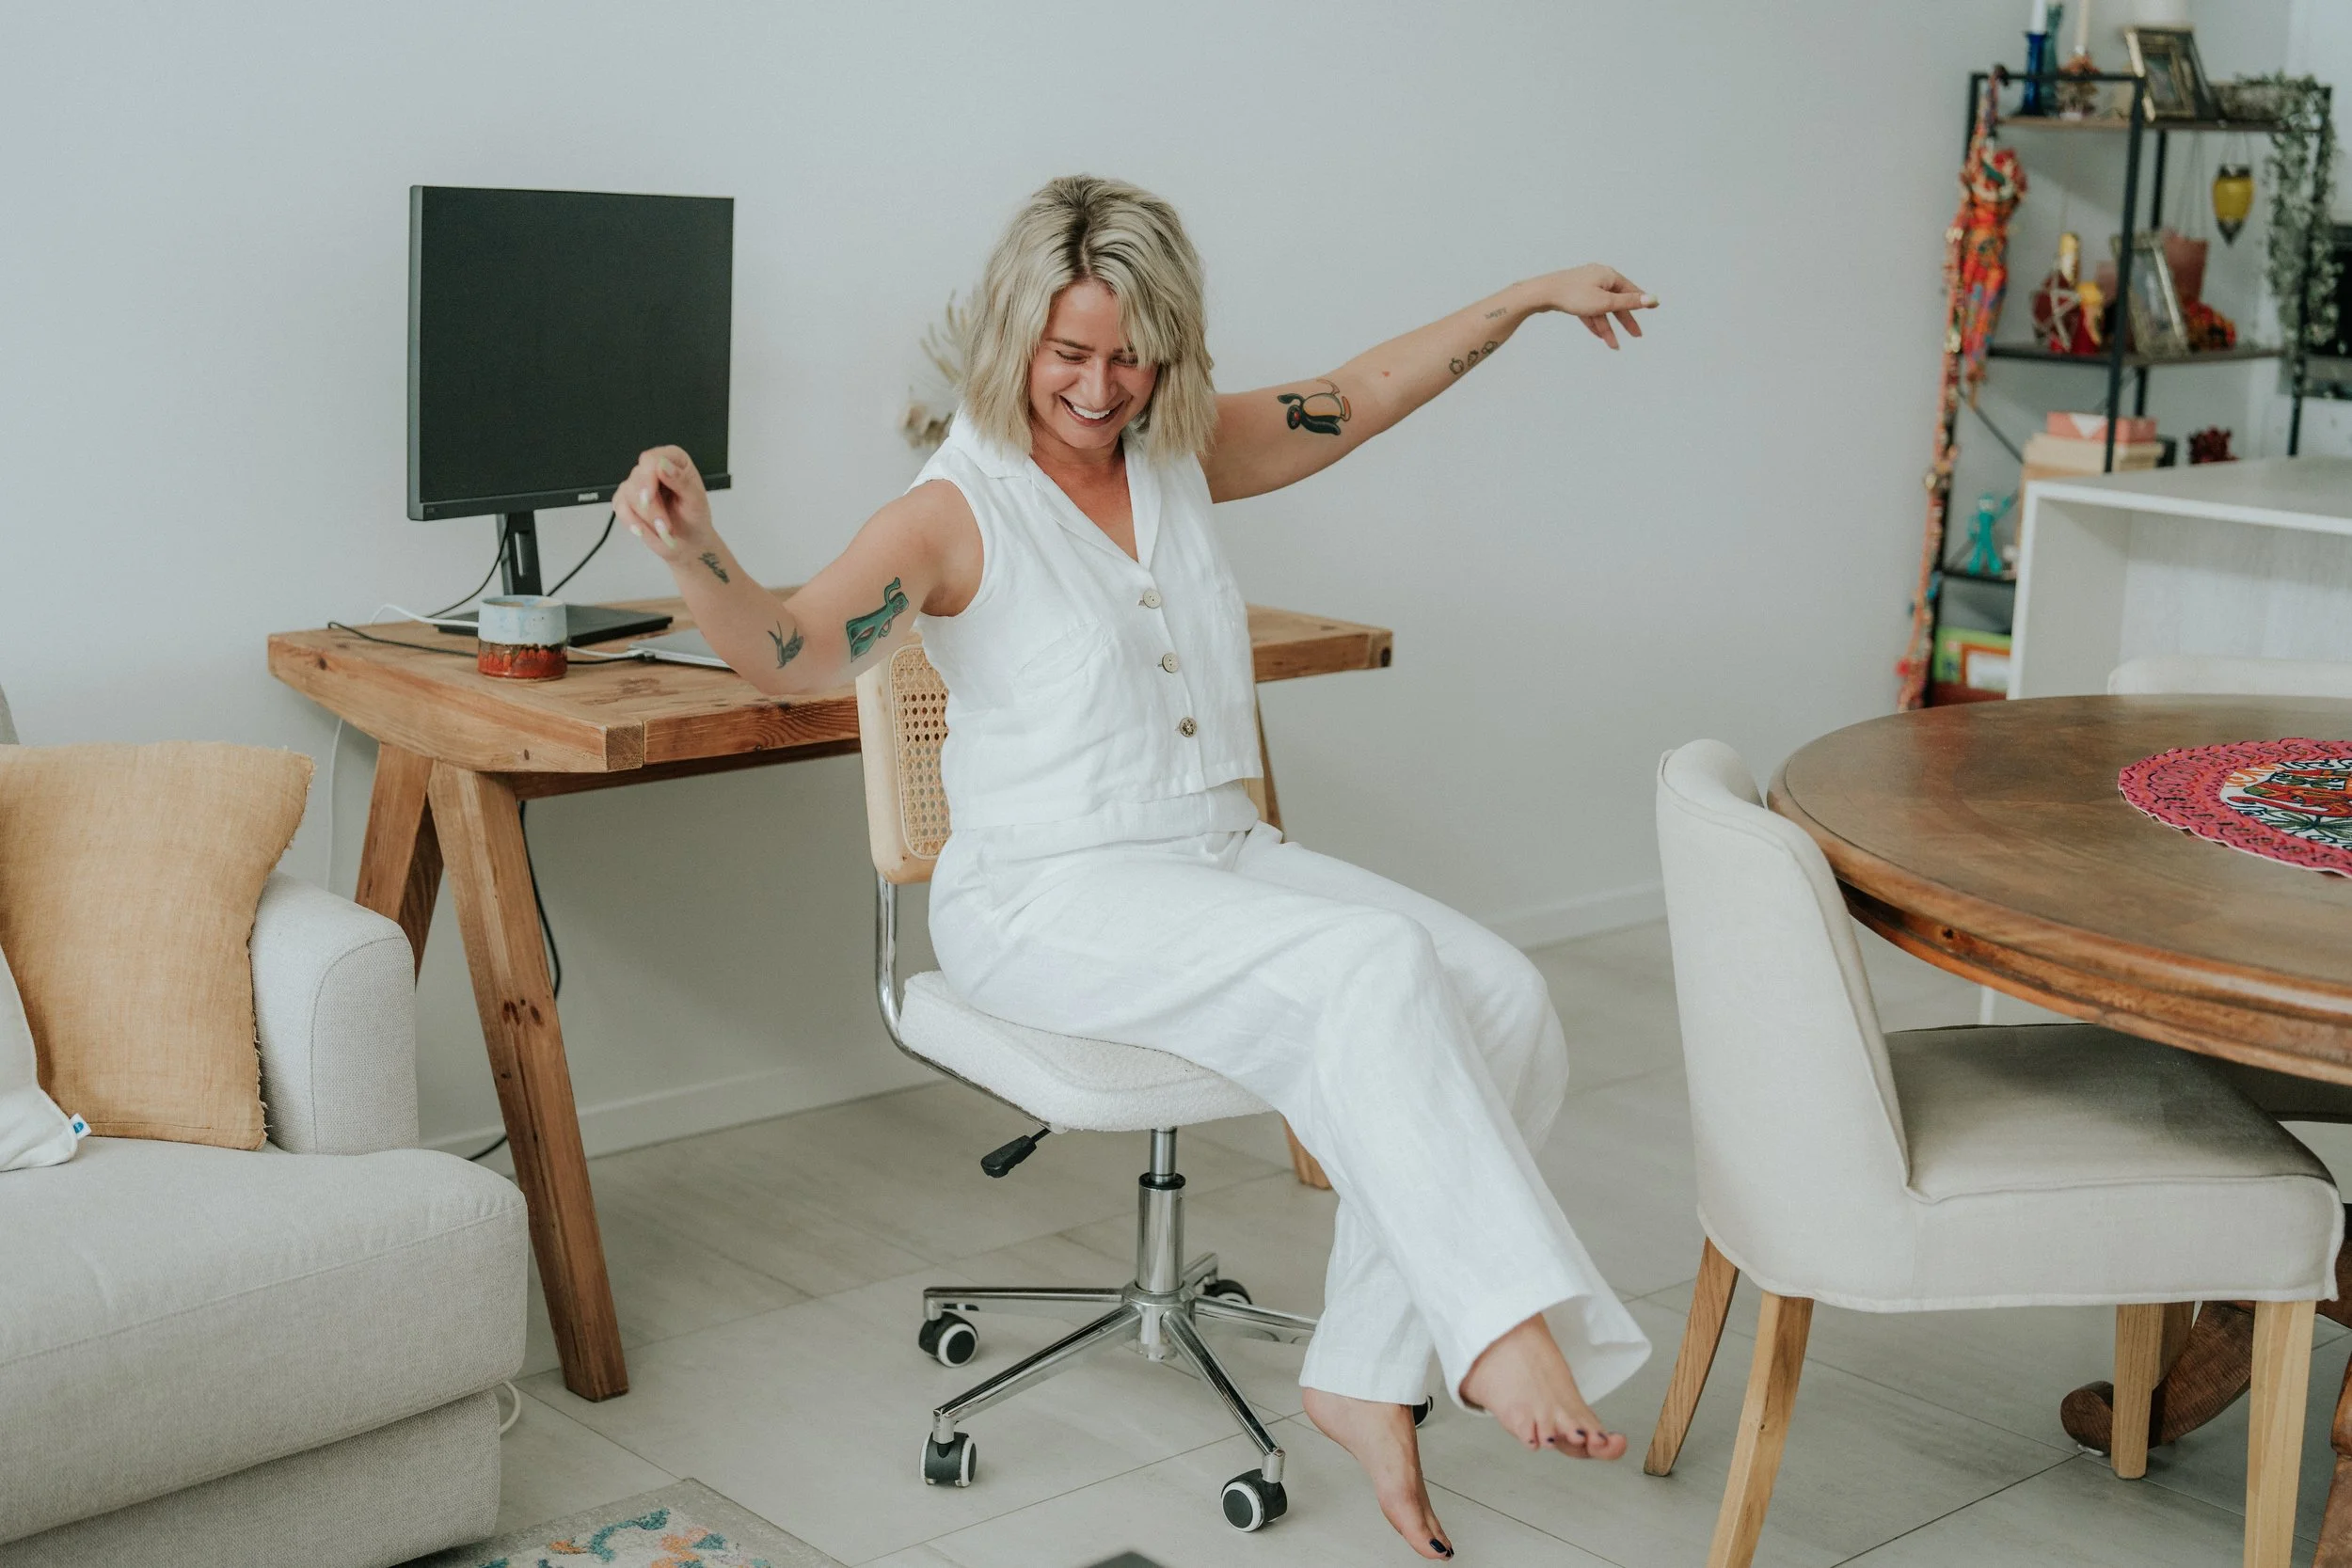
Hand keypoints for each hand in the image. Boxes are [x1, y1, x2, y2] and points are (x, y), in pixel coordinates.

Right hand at [614, 445, 715, 562]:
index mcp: (674, 460)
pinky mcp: (626, 499)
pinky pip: (619, 506)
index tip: (650, 495)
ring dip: (645, 517)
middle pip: (638, 477)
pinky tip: (643, 530)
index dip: (649, 475)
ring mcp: (638, 483)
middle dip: (651, 506)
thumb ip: (681, 481)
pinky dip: (632, 521)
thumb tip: (663, 465)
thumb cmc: (694, 518)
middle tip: (665, 525)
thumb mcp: (696, 500)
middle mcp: (654, 468)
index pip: (653, 458)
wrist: (688, 542)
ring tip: (663, 529)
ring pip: (628, 493)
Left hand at [1530, 264, 1655, 349]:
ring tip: (1614, 345)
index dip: (1641, 301)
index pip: (1630, 290)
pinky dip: (1594, 322)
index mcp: (1608, 275)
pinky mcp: (1573, 295)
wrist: (1541, 293)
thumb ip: (1629, 303)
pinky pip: (1588, 310)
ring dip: (1607, 327)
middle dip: (1625, 320)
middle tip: (1636, 335)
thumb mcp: (1605, 302)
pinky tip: (1599, 336)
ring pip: (1601, 309)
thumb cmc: (1572, 295)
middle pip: (1616, 301)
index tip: (1653, 308)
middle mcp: (1598, 277)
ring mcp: (1584, 286)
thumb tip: (1653, 299)